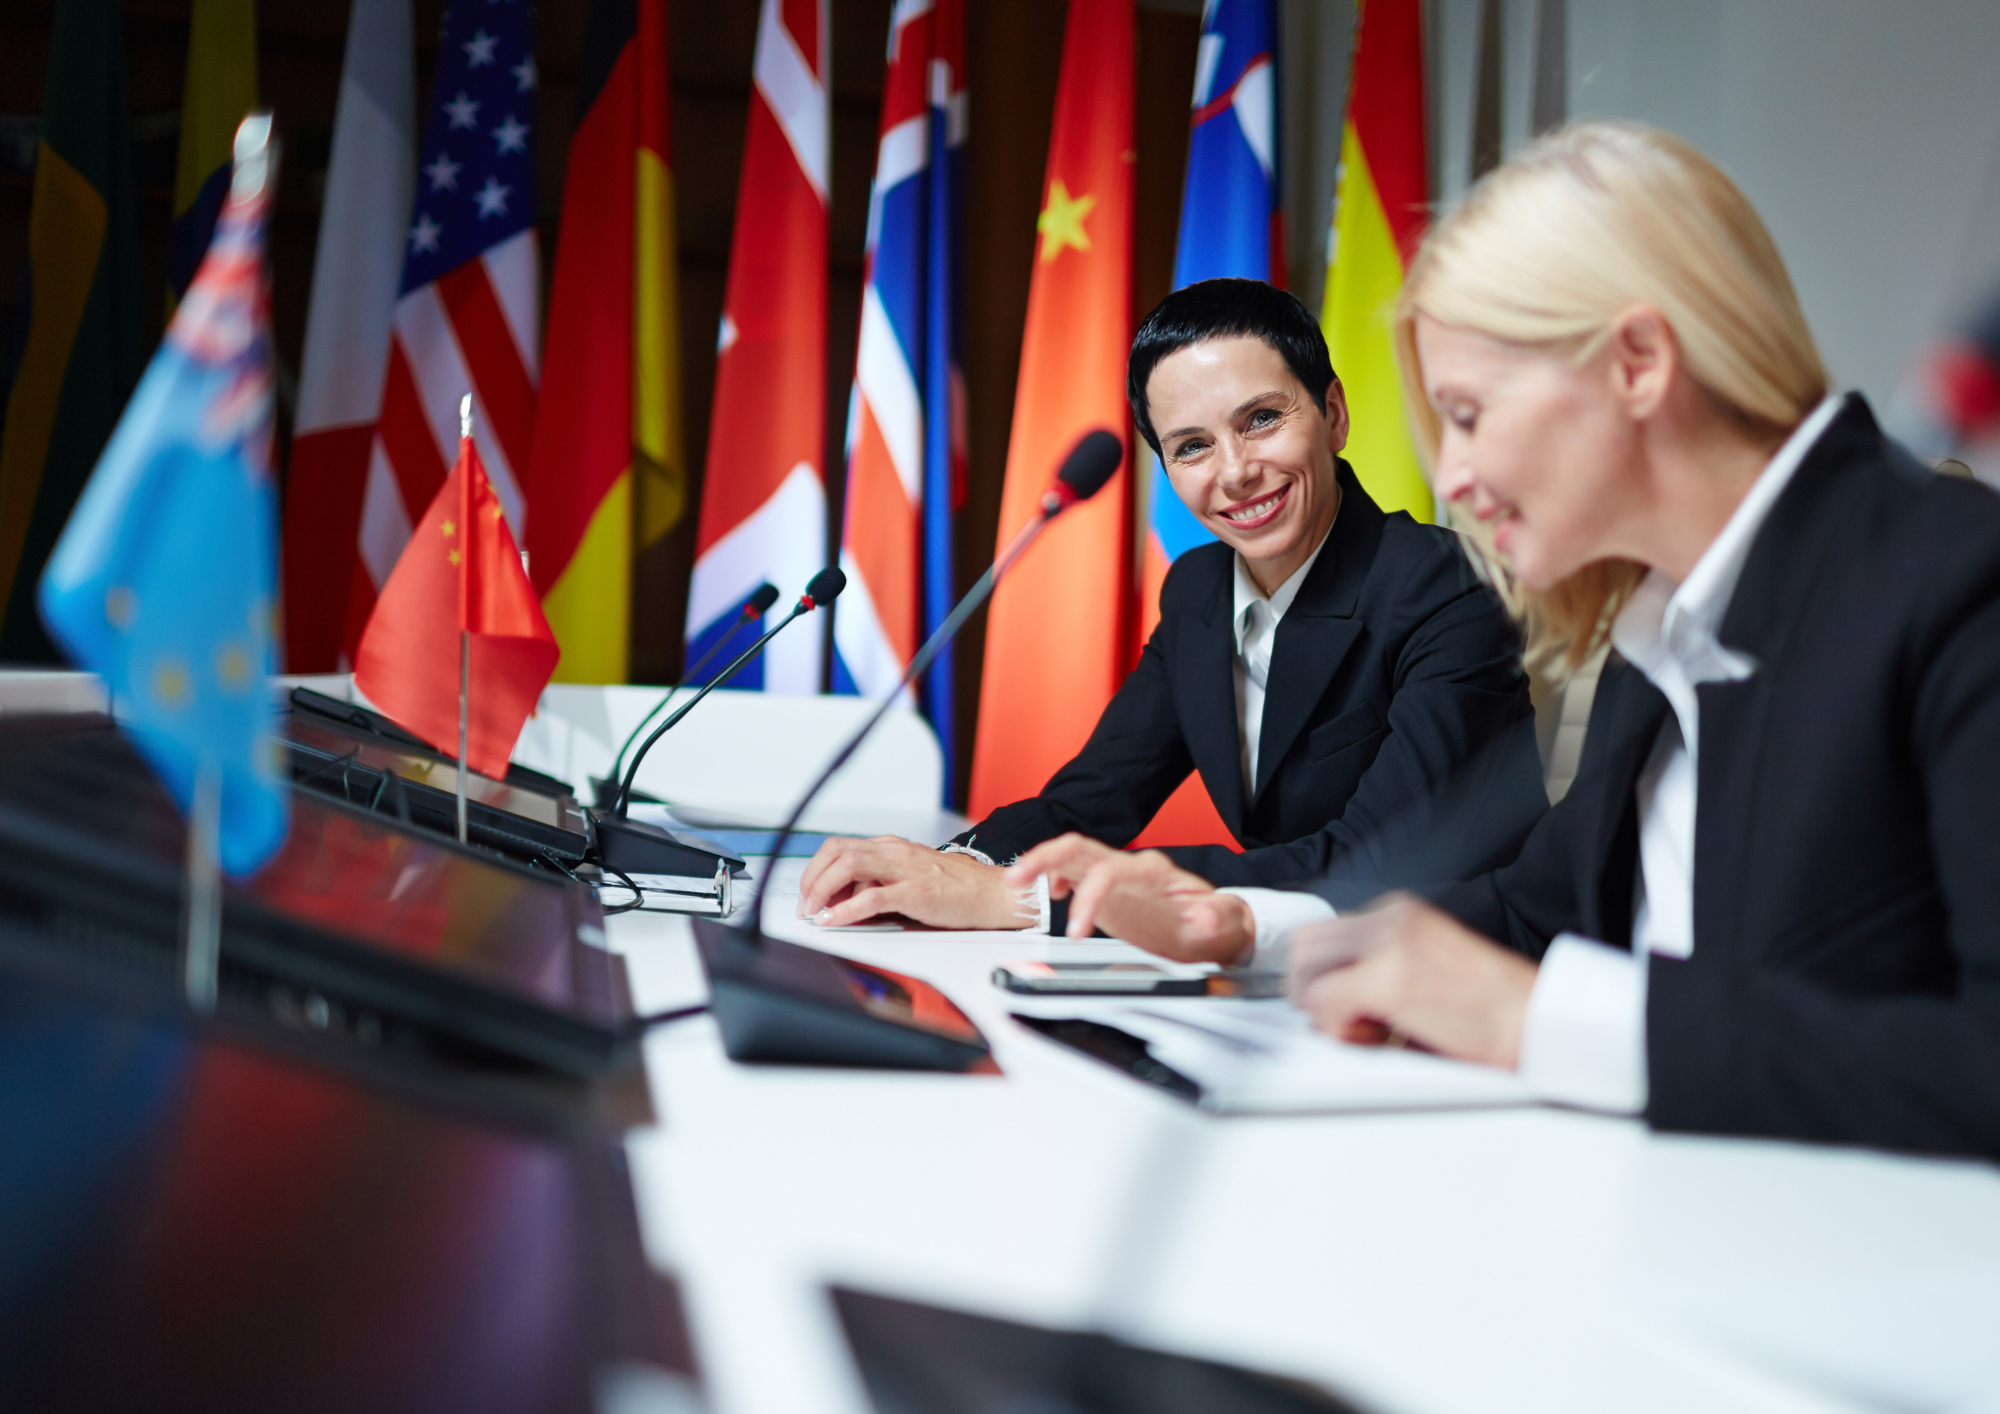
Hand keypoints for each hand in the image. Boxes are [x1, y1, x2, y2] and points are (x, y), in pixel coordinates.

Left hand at [795, 835, 1034, 929]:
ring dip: (822, 890)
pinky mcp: (916, 891)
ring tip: (813, 912)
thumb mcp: (909, 878)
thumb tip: (843, 903)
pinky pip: (872, 896)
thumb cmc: (956, 889)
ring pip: (849, 866)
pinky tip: (833, 921)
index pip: (840, 847)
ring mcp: (905, 869)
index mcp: (892, 847)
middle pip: (837, 851)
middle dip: (811, 879)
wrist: (994, 893)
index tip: (807, 894)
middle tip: (804, 905)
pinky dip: (845, 910)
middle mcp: (895, 852)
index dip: (815, 869)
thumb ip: (878, 884)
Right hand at [1005, 834, 1254, 964]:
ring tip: (1012, 882)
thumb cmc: (1214, 923)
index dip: (1089, 897)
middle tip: (1015, 879)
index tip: (1076, 931)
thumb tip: (1206, 914)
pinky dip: (1052, 877)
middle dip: (1045, 859)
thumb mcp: (1221, 924)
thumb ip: (1214, 916)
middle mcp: (1129, 867)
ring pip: (1070, 855)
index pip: (1110, 872)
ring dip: (1039, 864)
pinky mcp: (1104, 889)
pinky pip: (1071, 872)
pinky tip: (1048, 894)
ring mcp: (1114, 875)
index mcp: (1152, 872)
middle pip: (1080, 848)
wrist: (1211, 925)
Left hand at [1288, 893, 1536, 1066]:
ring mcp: (1390, 944)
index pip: (1322, 935)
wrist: (1536, 1021)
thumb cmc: (1489, 1009)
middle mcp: (1391, 918)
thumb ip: (1375, 966)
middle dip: (1315, 992)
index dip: (1324, 978)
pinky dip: (1339, 1028)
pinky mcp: (1391, 978)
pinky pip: (1324, 1002)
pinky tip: (1379, 1035)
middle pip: (1304, 948)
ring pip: (1306, 973)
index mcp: (1398, 913)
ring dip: (1325, 1009)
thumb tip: (1324, 993)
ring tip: (1371, 1028)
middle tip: (1355, 1021)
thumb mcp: (1424, 967)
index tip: (1351, 1006)